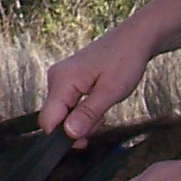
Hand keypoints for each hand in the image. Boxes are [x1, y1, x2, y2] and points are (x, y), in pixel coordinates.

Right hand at [39, 23, 151, 142]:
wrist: (134, 39)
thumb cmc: (125, 60)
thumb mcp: (111, 91)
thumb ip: (88, 114)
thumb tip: (69, 134)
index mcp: (62, 80)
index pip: (47, 120)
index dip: (63, 137)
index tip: (85, 141)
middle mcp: (56, 78)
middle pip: (55, 118)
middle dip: (75, 128)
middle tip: (101, 122)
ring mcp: (61, 78)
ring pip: (63, 112)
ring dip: (82, 119)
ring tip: (104, 108)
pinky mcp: (69, 79)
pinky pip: (69, 103)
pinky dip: (83, 110)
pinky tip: (99, 102)